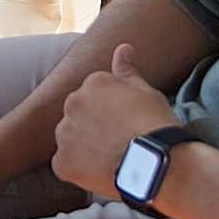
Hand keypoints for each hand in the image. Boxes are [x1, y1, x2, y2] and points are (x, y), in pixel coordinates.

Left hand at [50, 44, 178, 200]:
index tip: (125, 123)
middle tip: (118, 140)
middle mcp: (73, 103)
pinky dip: (78, 169)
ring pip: (70, 137)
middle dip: (93, 125)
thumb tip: (122, 48)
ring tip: (111, 157)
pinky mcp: (62, 162)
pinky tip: (101, 171)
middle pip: (79, 114)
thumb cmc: (156, 126)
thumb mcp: (146, 91)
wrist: (156, 162)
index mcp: (93, 83)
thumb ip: (127, 70)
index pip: (95, 95)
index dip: (111, 112)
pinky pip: (65, 164)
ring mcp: (65, 133)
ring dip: (84, 146)